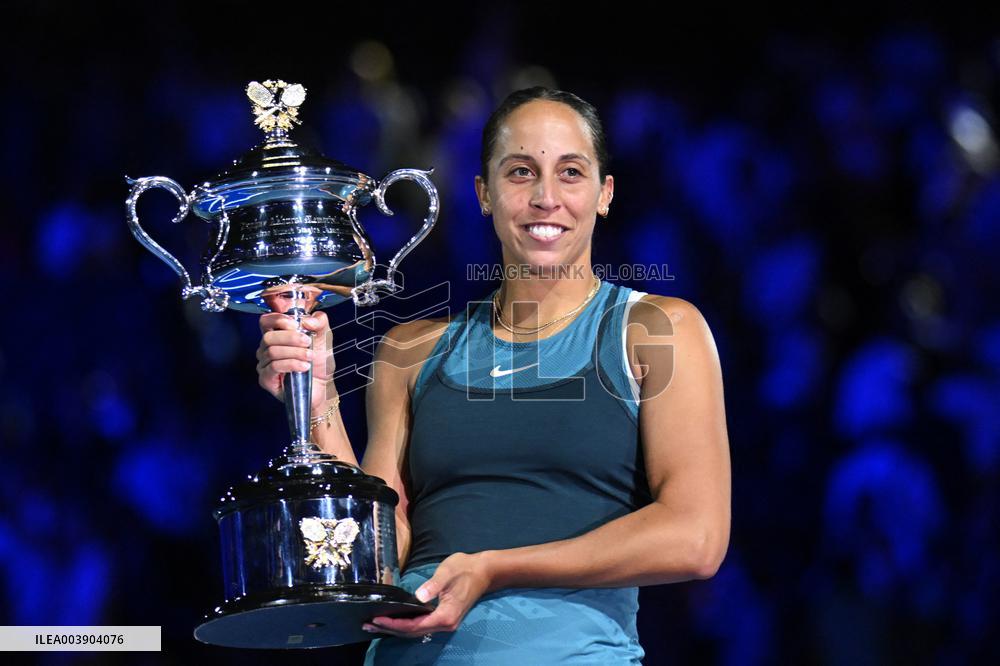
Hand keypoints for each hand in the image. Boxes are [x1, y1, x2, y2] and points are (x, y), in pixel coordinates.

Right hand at [256, 311, 335, 413]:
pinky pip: (274, 367)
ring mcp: (265, 364)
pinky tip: (304, 367)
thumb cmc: (319, 362)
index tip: (296, 324)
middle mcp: (267, 349)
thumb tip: (307, 319)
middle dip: (291, 338)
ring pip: (272, 352)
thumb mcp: (324, 337)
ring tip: (309, 356)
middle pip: (268, 336)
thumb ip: (319, 322)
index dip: (278, 320)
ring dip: (295, 352)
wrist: (323, 386)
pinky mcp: (266, 379)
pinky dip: (291, 364)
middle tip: (307, 342)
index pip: (266, 321)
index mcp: (277, 335)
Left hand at [363, 552, 492, 638]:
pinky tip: (395, 620)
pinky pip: (421, 625)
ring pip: (416, 631)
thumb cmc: (465, 568)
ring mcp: (445, 622)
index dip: (394, 624)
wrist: (483, 571)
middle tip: (368, 624)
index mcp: (446, 615)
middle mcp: (445, 624)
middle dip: (390, 629)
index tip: (377, 618)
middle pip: (413, 632)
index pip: (415, 625)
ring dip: (396, 629)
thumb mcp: (448, 572)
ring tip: (376, 625)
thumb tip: (419, 596)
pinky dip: (406, 625)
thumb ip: (433, 585)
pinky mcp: (444, 617)